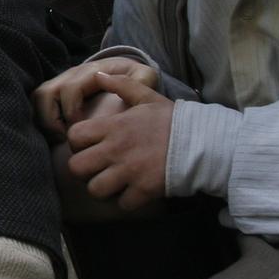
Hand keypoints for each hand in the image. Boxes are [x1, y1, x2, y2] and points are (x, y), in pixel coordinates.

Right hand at [34, 57, 159, 138]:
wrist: (124, 70)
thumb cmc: (134, 78)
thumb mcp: (145, 77)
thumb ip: (142, 82)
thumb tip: (134, 90)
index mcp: (90, 72)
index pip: (70, 89)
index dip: (71, 111)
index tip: (82, 128)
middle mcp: (70, 75)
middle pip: (45, 92)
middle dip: (51, 119)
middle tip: (65, 138)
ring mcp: (60, 82)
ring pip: (37, 98)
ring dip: (43, 121)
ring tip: (58, 139)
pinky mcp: (55, 92)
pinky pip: (36, 105)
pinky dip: (41, 122)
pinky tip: (56, 138)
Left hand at [63, 73, 173, 210]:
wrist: (204, 142)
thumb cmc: (173, 120)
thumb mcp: (147, 97)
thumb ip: (121, 85)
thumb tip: (99, 75)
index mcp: (114, 126)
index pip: (74, 136)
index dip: (77, 144)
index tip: (88, 147)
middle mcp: (116, 149)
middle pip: (76, 168)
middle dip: (84, 171)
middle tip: (96, 169)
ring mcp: (129, 171)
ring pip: (95, 190)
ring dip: (103, 189)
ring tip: (113, 184)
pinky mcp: (143, 190)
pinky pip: (121, 204)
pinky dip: (126, 202)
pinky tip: (133, 193)